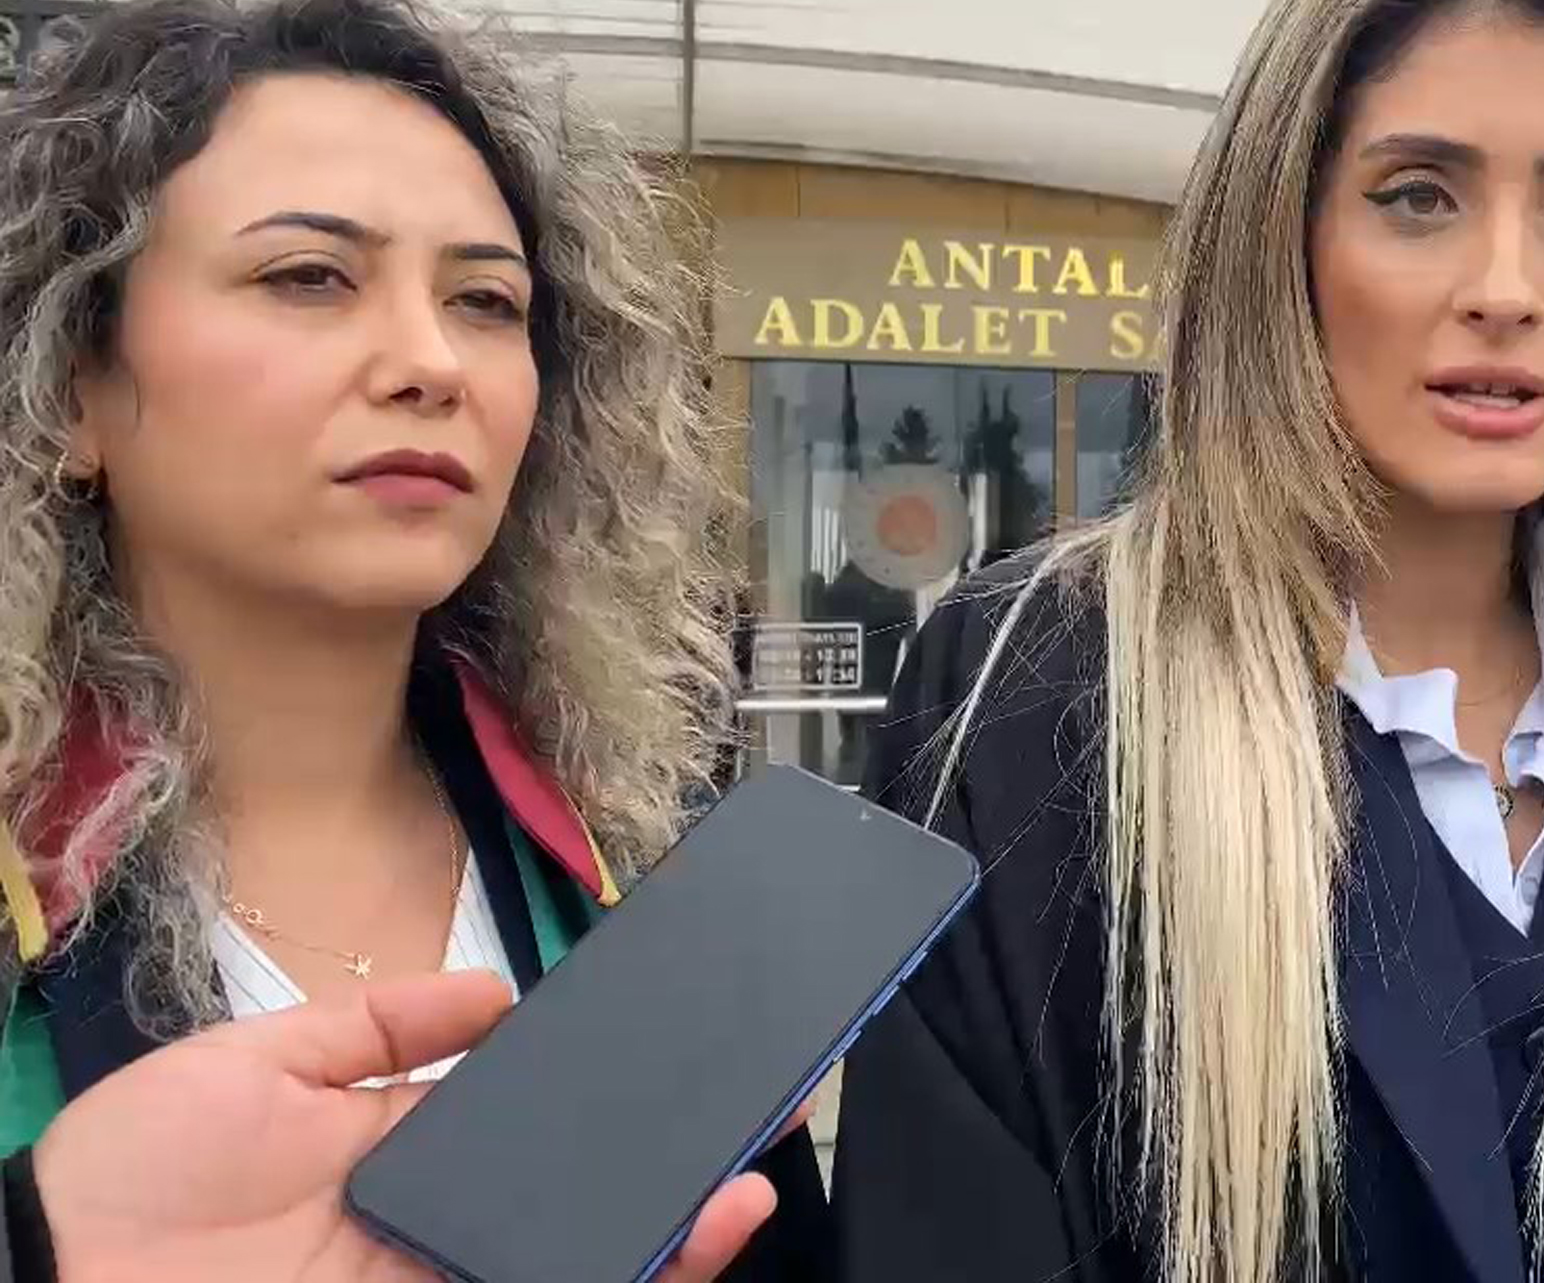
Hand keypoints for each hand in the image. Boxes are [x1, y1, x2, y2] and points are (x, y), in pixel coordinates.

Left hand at [34, 970, 777, 1281]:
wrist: (63, 1274)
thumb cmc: (143, 1173)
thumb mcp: (261, 1062)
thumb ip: (382, 1024)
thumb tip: (501, 993)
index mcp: (405, 1154)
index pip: (540, 1118)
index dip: (618, 1086)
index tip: (689, 1037)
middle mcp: (440, 1222)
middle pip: (589, 1185)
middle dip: (687, 1144)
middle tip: (768, 1089)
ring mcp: (449, 1274)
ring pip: (598, 1248)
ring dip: (693, 1211)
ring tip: (756, 1156)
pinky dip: (651, 1265)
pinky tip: (704, 1222)